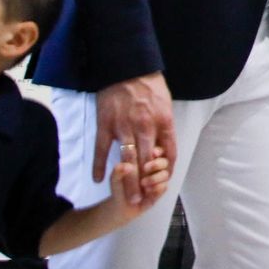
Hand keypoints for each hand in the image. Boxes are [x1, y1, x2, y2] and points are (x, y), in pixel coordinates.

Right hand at [94, 72, 175, 203]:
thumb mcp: (166, 105)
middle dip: (145, 183)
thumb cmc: (149, 87)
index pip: (170, 151)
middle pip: (147, 161)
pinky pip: (102, 149)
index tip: (162, 183)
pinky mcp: (105, 124)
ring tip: (126, 198)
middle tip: (141, 201)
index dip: (167, 170)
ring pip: (126, 159)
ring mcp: (124, 126)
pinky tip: (98, 179)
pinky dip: (100, 165)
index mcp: (163, 121)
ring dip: (126, 181)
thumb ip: (164, 127)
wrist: (127, 67)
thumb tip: (165, 149)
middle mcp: (145, 126)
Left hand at [107, 148, 170, 222]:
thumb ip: (118, 171)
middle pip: (165, 160)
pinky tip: (148, 192)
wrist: (121, 206)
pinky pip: (165, 187)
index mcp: (146, 160)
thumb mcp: (115, 178)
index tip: (153, 153)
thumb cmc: (119, 187)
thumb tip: (124, 165)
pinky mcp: (160, 190)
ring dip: (156, 178)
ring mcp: (159, 179)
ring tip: (143, 184)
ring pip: (166, 174)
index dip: (158, 151)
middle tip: (146, 168)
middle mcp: (155, 168)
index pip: (157, 150)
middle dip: (157, 163)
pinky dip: (157, 188)